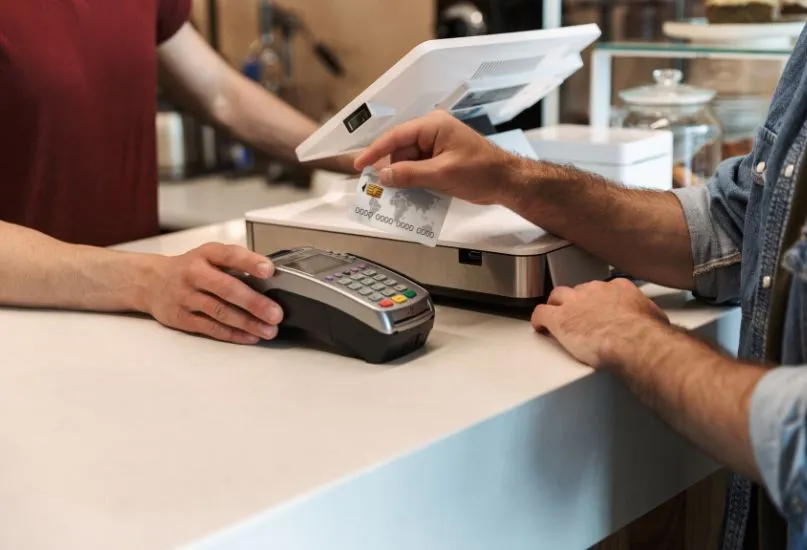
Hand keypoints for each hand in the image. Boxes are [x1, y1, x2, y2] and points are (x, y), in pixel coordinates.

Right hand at [144, 243, 282, 344]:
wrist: (151, 282)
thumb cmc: (190, 269)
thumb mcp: (209, 257)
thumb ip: (235, 265)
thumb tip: (270, 281)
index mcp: (206, 254)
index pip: (230, 255)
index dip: (250, 262)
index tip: (269, 270)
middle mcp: (194, 273)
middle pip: (226, 288)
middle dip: (254, 302)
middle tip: (275, 313)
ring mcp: (186, 297)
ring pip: (220, 312)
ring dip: (247, 323)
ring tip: (268, 330)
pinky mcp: (181, 317)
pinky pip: (210, 328)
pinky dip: (232, 334)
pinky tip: (250, 336)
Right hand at [354, 110, 518, 204]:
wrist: (506, 181)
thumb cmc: (481, 171)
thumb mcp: (442, 173)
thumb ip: (410, 174)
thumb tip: (383, 176)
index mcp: (433, 126)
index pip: (396, 136)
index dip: (375, 151)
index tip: (360, 165)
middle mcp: (432, 132)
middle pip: (400, 150)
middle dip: (391, 169)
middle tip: (381, 189)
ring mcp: (436, 146)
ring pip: (408, 162)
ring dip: (403, 178)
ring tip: (400, 195)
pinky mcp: (440, 160)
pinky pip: (419, 169)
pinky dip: (414, 181)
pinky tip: (412, 194)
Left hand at [531, 279, 668, 368]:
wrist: (634, 341)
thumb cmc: (646, 333)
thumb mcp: (653, 317)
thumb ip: (646, 314)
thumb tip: (651, 322)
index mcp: (617, 288)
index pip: (602, 289)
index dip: (597, 300)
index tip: (598, 309)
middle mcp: (593, 291)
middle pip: (578, 291)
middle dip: (576, 302)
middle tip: (577, 316)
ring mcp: (574, 303)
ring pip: (557, 297)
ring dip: (555, 306)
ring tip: (555, 317)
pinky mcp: (559, 319)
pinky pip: (541, 313)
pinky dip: (538, 320)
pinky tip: (539, 327)